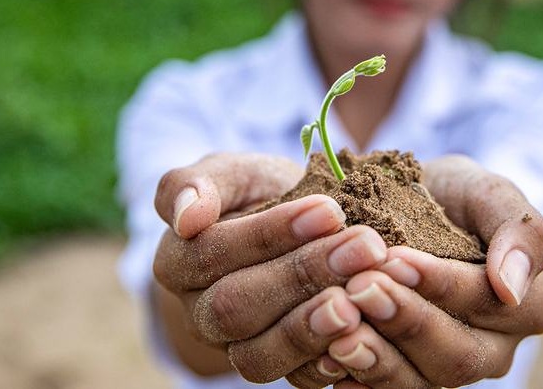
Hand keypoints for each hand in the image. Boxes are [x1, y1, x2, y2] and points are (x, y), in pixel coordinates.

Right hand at [152, 153, 389, 382]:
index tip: (330, 209)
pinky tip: (362, 336)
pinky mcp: (275, 368)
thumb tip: (187, 216)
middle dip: (303, 275)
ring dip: (313, 327)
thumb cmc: (259, 195)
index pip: (213, 252)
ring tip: (360, 298)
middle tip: (364, 247)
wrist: (294, 231)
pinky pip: (293, 380)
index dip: (270, 233)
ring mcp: (234, 348)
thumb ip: (196, 183)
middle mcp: (199, 313)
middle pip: (236, 307)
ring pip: (258, 355)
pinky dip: (327, 364)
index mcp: (178, 261)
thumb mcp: (232, 174)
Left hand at [287, 155, 542, 387]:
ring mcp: (446, 369)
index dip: (441, 284)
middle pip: (456, 355)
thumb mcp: (487, 193)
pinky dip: (357, 380)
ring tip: (340, 331)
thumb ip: (518, 228)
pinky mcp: (408, 378)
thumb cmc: (453, 198)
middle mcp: (493, 349)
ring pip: (419, 382)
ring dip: (377, 358)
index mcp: (527, 305)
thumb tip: (511, 287)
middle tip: (359, 288)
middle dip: (405, 321)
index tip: (395, 258)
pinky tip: (328, 358)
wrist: (408, 211)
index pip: (488, 302)